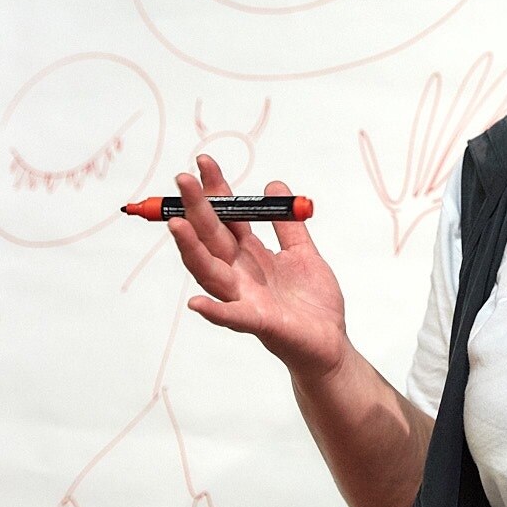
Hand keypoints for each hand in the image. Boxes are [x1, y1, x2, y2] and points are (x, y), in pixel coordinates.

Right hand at [169, 154, 348, 382]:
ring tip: (177, 224)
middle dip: (198, 209)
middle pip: (213, 238)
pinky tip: (196, 304)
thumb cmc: (313, 302)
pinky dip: (215, 312)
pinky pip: (234, 317)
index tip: (203, 162)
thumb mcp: (303, 253)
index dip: (216, 191)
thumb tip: (273, 185)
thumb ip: (287, 223)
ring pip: (212, 272)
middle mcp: (240, 275)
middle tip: (182, 179)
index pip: (226, 218)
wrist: (329, 344)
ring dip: (192, 250)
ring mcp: (246, 299)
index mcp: (251, 256)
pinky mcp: (260, 323)